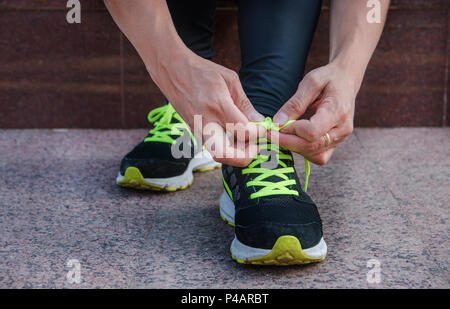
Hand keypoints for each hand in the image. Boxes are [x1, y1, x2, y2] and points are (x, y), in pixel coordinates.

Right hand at [151, 48, 264, 165]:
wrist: (172, 71)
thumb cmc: (202, 71)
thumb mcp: (230, 79)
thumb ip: (244, 104)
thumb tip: (259, 121)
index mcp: (218, 105)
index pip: (243, 131)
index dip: (257, 134)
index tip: (261, 128)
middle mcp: (205, 121)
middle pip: (225, 155)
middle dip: (245, 156)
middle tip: (255, 147)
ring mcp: (197, 129)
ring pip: (218, 155)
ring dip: (235, 154)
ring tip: (246, 142)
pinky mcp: (194, 132)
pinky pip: (212, 147)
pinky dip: (227, 147)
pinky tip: (234, 136)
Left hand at [272, 63, 356, 164]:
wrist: (347, 80)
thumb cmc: (329, 78)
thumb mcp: (311, 82)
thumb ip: (295, 103)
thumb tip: (278, 122)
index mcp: (337, 111)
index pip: (312, 132)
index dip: (291, 131)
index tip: (276, 124)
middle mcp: (342, 129)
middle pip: (311, 146)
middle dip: (286, 142)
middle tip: (269, 133)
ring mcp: (341, 138)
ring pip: (314, 154)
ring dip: (294, 147)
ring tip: (282, 134)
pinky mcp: (336, 143)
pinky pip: (319, 156)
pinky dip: (304, 150)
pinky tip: (295, 138)